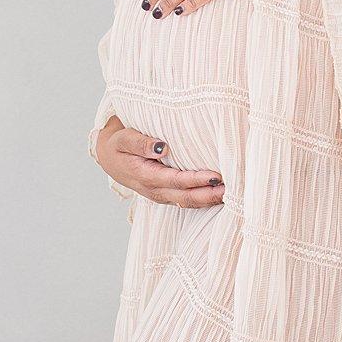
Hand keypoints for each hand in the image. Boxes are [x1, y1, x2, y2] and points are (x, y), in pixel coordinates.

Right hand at [95, 116, 224, 205]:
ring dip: (208, 200)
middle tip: (231, 189)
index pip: (176, 180)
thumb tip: (162, 146)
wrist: (109, 157)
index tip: (216, 175)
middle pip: (185, 197)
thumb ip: (141, 143)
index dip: (196, 180)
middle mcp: (155, 190)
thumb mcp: (123, 139)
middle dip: (208, 195)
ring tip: (230, 194)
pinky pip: (186, 201)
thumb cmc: (118, 145)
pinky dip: (202, 200)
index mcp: (145, 176)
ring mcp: (161, 195)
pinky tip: (217, 195)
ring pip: (187, 202)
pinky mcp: (166, 195)